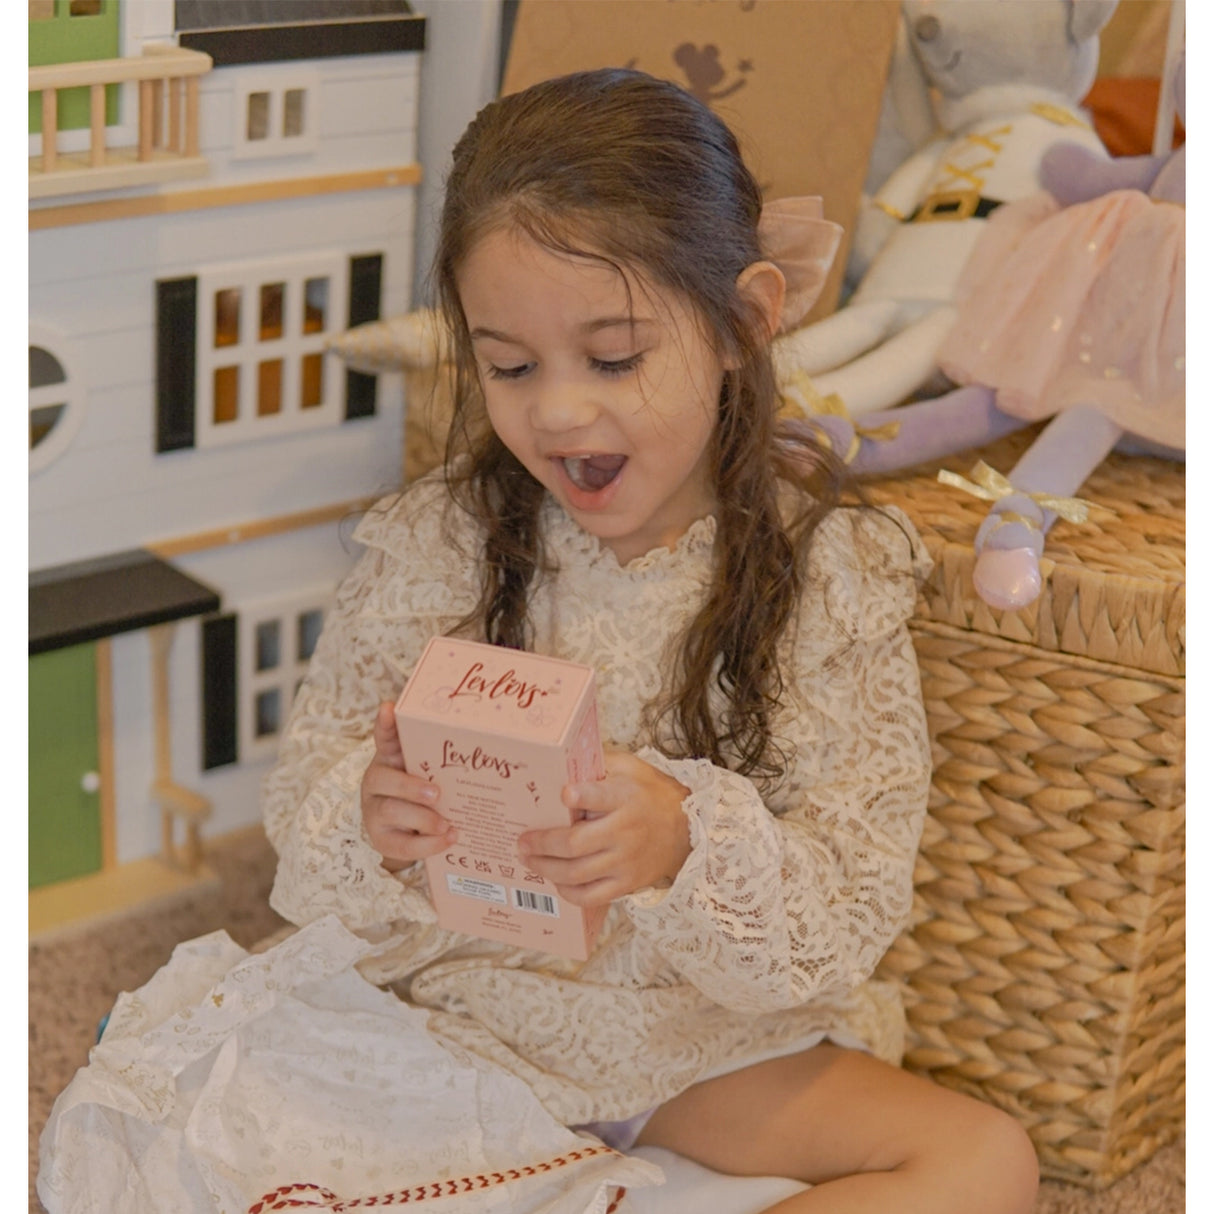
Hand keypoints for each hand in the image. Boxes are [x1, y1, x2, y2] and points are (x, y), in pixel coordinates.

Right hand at [360, 702, 455, 871]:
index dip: (385, 725)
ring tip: (446, 824)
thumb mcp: (426, 772)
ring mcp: (374, 812)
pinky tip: (448, 839)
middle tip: (436, 794)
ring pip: (392, 812)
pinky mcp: (382, 840)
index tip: (389, 709)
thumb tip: (477, 744)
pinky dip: (427, 845)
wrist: (402, 831)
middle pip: (384, 780)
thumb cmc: (422, 793)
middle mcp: (376, 782)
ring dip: (422, 818)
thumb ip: (440, 759)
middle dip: (410, 786)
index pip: (384, 738)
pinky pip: (402, 844)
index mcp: (389, 759)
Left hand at [517, 750, 691, 906]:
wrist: (688, 829)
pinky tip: (555, 882)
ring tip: (528, 860)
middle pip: (575, 843)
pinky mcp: (627, 883)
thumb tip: (563, 756)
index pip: (601, 795)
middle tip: (522, 841)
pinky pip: (591, 896)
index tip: (563, 794)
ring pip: (577, 872)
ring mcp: (625, 861)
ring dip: (546, 868)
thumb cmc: (651, 794)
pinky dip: (568, 892)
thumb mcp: (631, 768)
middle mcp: (625, 831)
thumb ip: (600, 763)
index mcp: (625, 797)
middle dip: (542, 843)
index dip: (581, 796)